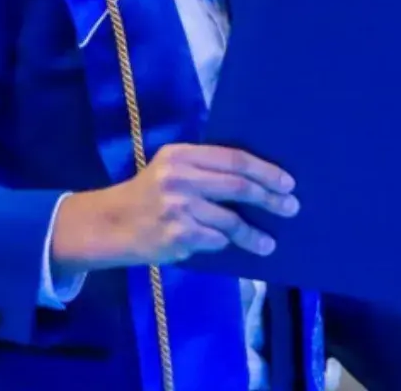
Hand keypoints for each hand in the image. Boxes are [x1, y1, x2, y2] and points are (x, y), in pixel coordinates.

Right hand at [50, 144, 297, 273]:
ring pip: (230, 220)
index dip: (266, 170)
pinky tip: (227, 245)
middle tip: (291, 208)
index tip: (288, 182)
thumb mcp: (171, 168)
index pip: (235, 158)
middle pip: (239, 186)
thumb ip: (206, 167)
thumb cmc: (149, 195)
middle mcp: (180, 178)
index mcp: (182, 154)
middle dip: (270, 198)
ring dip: (253, 234)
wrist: (109, 224)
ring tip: (269, 243)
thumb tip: (259, 178)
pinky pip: (215, 240)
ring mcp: (178, 207)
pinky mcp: (177, 236)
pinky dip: (224, 243)